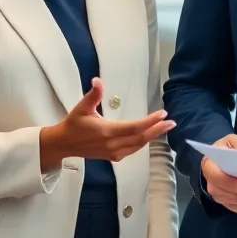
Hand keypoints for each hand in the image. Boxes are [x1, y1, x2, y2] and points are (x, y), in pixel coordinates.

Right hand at [41, 78, 174, 168]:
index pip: (134, 128)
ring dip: (153, 136)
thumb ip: (92, 95)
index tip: (162, 114)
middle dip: (157, 130)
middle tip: (172, 122)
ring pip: (138, 145)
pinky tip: (151, 135)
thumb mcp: (81, 107)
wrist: (64, 144)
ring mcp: (114, 153)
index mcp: (106, 131)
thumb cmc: (74, 124)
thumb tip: (97, 81)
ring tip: (165, 127)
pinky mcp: (113, 157)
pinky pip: (133, 149)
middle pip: (140, 138)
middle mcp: (112, 144)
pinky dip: (143, 142)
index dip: (150, 122)